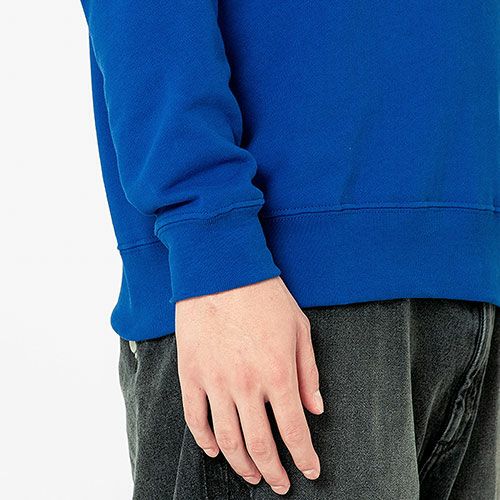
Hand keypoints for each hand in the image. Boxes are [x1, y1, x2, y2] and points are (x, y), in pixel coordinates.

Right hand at [175, 276, 322, 494]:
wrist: (222, 271)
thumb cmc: (264, 296)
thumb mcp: (299, 329)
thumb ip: (308, 373)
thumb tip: (316, 409)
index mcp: (278, 375)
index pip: (294, 431)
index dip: (304, 457)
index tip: (310, 471)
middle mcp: (246, 386)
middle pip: (260, 445)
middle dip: (273, 471)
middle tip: (280, 483)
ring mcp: (215, 382)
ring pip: (227, 439)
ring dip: (241, 464)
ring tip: (252, 474)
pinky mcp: (192, 374)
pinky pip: (195, 418)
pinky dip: (204, 441)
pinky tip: (215, 450)